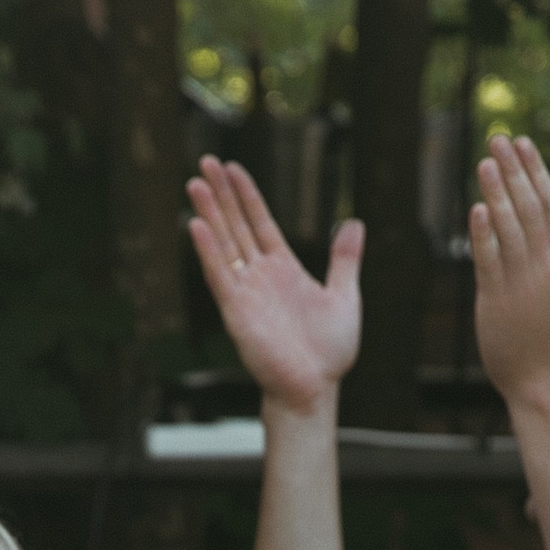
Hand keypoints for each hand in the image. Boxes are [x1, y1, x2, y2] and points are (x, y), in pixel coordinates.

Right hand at [185, 158, 362, 413]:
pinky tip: (197, 226)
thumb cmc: (329, 351)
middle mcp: (260, 276)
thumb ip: (344, 259)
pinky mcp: (237, 312)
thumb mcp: (345, 295)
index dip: (246, 195)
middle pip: (236, 225)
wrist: (316, 388)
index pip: (259, 222)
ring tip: (195, 183)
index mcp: (283, 268)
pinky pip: (220, 276)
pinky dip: (208, 252)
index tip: (233, 168)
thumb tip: (354, 224)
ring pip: (224, 244)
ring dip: (209, 214)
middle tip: (206, 162)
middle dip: (221, 194)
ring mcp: (246, 292)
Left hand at [470, 135, 549, 407]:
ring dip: (497, 194)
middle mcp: (544, 267)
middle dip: (513, 172)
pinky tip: (476, 209)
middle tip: (499, 139)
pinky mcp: (496, 300)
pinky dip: (483, 236)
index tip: (522, 143)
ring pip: (509, 231)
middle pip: (529, 209)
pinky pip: (489, 263)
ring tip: (485, 162)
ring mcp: (520, 284)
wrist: (542, 376)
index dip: (535, 171)